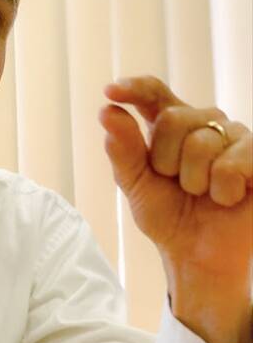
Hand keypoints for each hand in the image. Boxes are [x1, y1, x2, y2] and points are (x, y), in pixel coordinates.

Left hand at [99, 75, 251, 342]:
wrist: (197, 254)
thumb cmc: (167, 215)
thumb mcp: (135, 184)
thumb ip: (122, 149)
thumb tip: (107, 111)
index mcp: (169, 124)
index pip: (153, 92)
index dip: (134, 87)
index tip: (111, 91)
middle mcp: (203, 122)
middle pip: (173, 118)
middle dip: (165, 160)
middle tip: (176, 183)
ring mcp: (235, 136)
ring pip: (202, 142)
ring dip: (193, 180)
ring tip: (201, 193)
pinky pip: (232, 163)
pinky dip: (221, 189)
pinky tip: (226, 197)